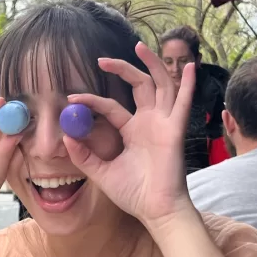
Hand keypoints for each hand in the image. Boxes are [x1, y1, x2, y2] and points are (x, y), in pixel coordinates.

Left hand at [64, 43, 195, 233]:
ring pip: (160, 85)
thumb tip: (66, 137)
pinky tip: (190, 68)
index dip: (92, 100)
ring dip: (152, 64)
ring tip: (139, 46)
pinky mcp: (175, 130)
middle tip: (101, 59)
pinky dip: (188, 85)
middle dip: (122, 69)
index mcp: (133, 131)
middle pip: (139, 86)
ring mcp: (163, 124)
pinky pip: (183, 104)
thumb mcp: (102, 172)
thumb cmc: (133, 194)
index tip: (72, 98)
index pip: (112, 107)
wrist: (154, 210)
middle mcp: (149, 123)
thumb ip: (85, 155)